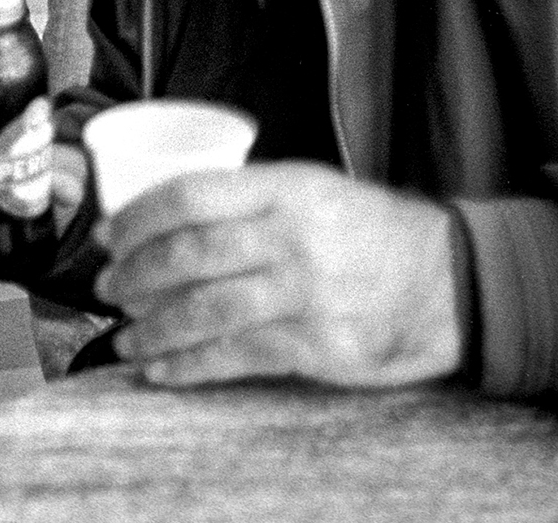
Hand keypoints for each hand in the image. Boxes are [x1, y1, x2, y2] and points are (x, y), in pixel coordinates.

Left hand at [95, 161, 464, 388]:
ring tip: (124, 336)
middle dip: (134, 275)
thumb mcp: (313, 188)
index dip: (136, 218)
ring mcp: (306, 294)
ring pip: (204, 311)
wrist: (451, 281)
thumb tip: (159, 218)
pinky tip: (161, 370)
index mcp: (285, 189)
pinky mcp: (319, 345)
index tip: (106, 237)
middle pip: (188, 255)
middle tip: (106, 289)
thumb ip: (246, 199)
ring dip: (151, 328)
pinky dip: (189, 366)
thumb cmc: (368, 231)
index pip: (189, 196)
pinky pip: (237, 357)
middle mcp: (292, 238)